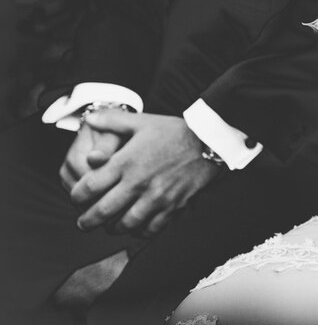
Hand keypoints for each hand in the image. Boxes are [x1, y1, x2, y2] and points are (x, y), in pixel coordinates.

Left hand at [70, 111, 220, 235]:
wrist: (208, 142)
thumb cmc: (174, 131)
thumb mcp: (142, 121)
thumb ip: (113, 120)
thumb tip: (90, 118)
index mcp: (126, 162)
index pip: (90, 186)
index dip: (77, 196)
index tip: (76, 199)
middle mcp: (138, 183)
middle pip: (103, 211)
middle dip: (87, 221)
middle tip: (82, 224)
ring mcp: (156, 197)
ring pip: (125, 224)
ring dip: (112, 228)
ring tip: (108, 227)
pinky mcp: (172, 206)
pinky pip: (151, 228)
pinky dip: (139, 232)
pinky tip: (135, 228)